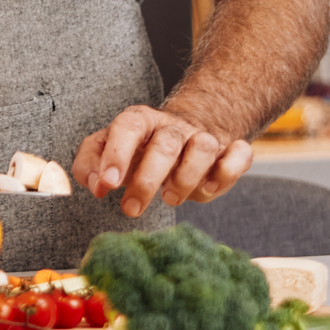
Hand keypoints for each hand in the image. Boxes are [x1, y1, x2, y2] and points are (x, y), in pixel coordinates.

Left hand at [71, 105, 253, 215]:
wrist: (183, 136)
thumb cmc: (138, 151)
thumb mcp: (107, 152)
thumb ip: (89, 165)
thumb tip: (95, 185)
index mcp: (140, 120)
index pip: (128, 127)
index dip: (117, 154)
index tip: (108, 185)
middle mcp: (173, 126)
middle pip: (165, 144)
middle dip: (147, 181)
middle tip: (131, 208)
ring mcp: (203, 137)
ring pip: (203, 148)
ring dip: (186, 178)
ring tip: (170, 198)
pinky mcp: (229, 150)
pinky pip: (240, 154)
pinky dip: (228, 172)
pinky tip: (209, 188)